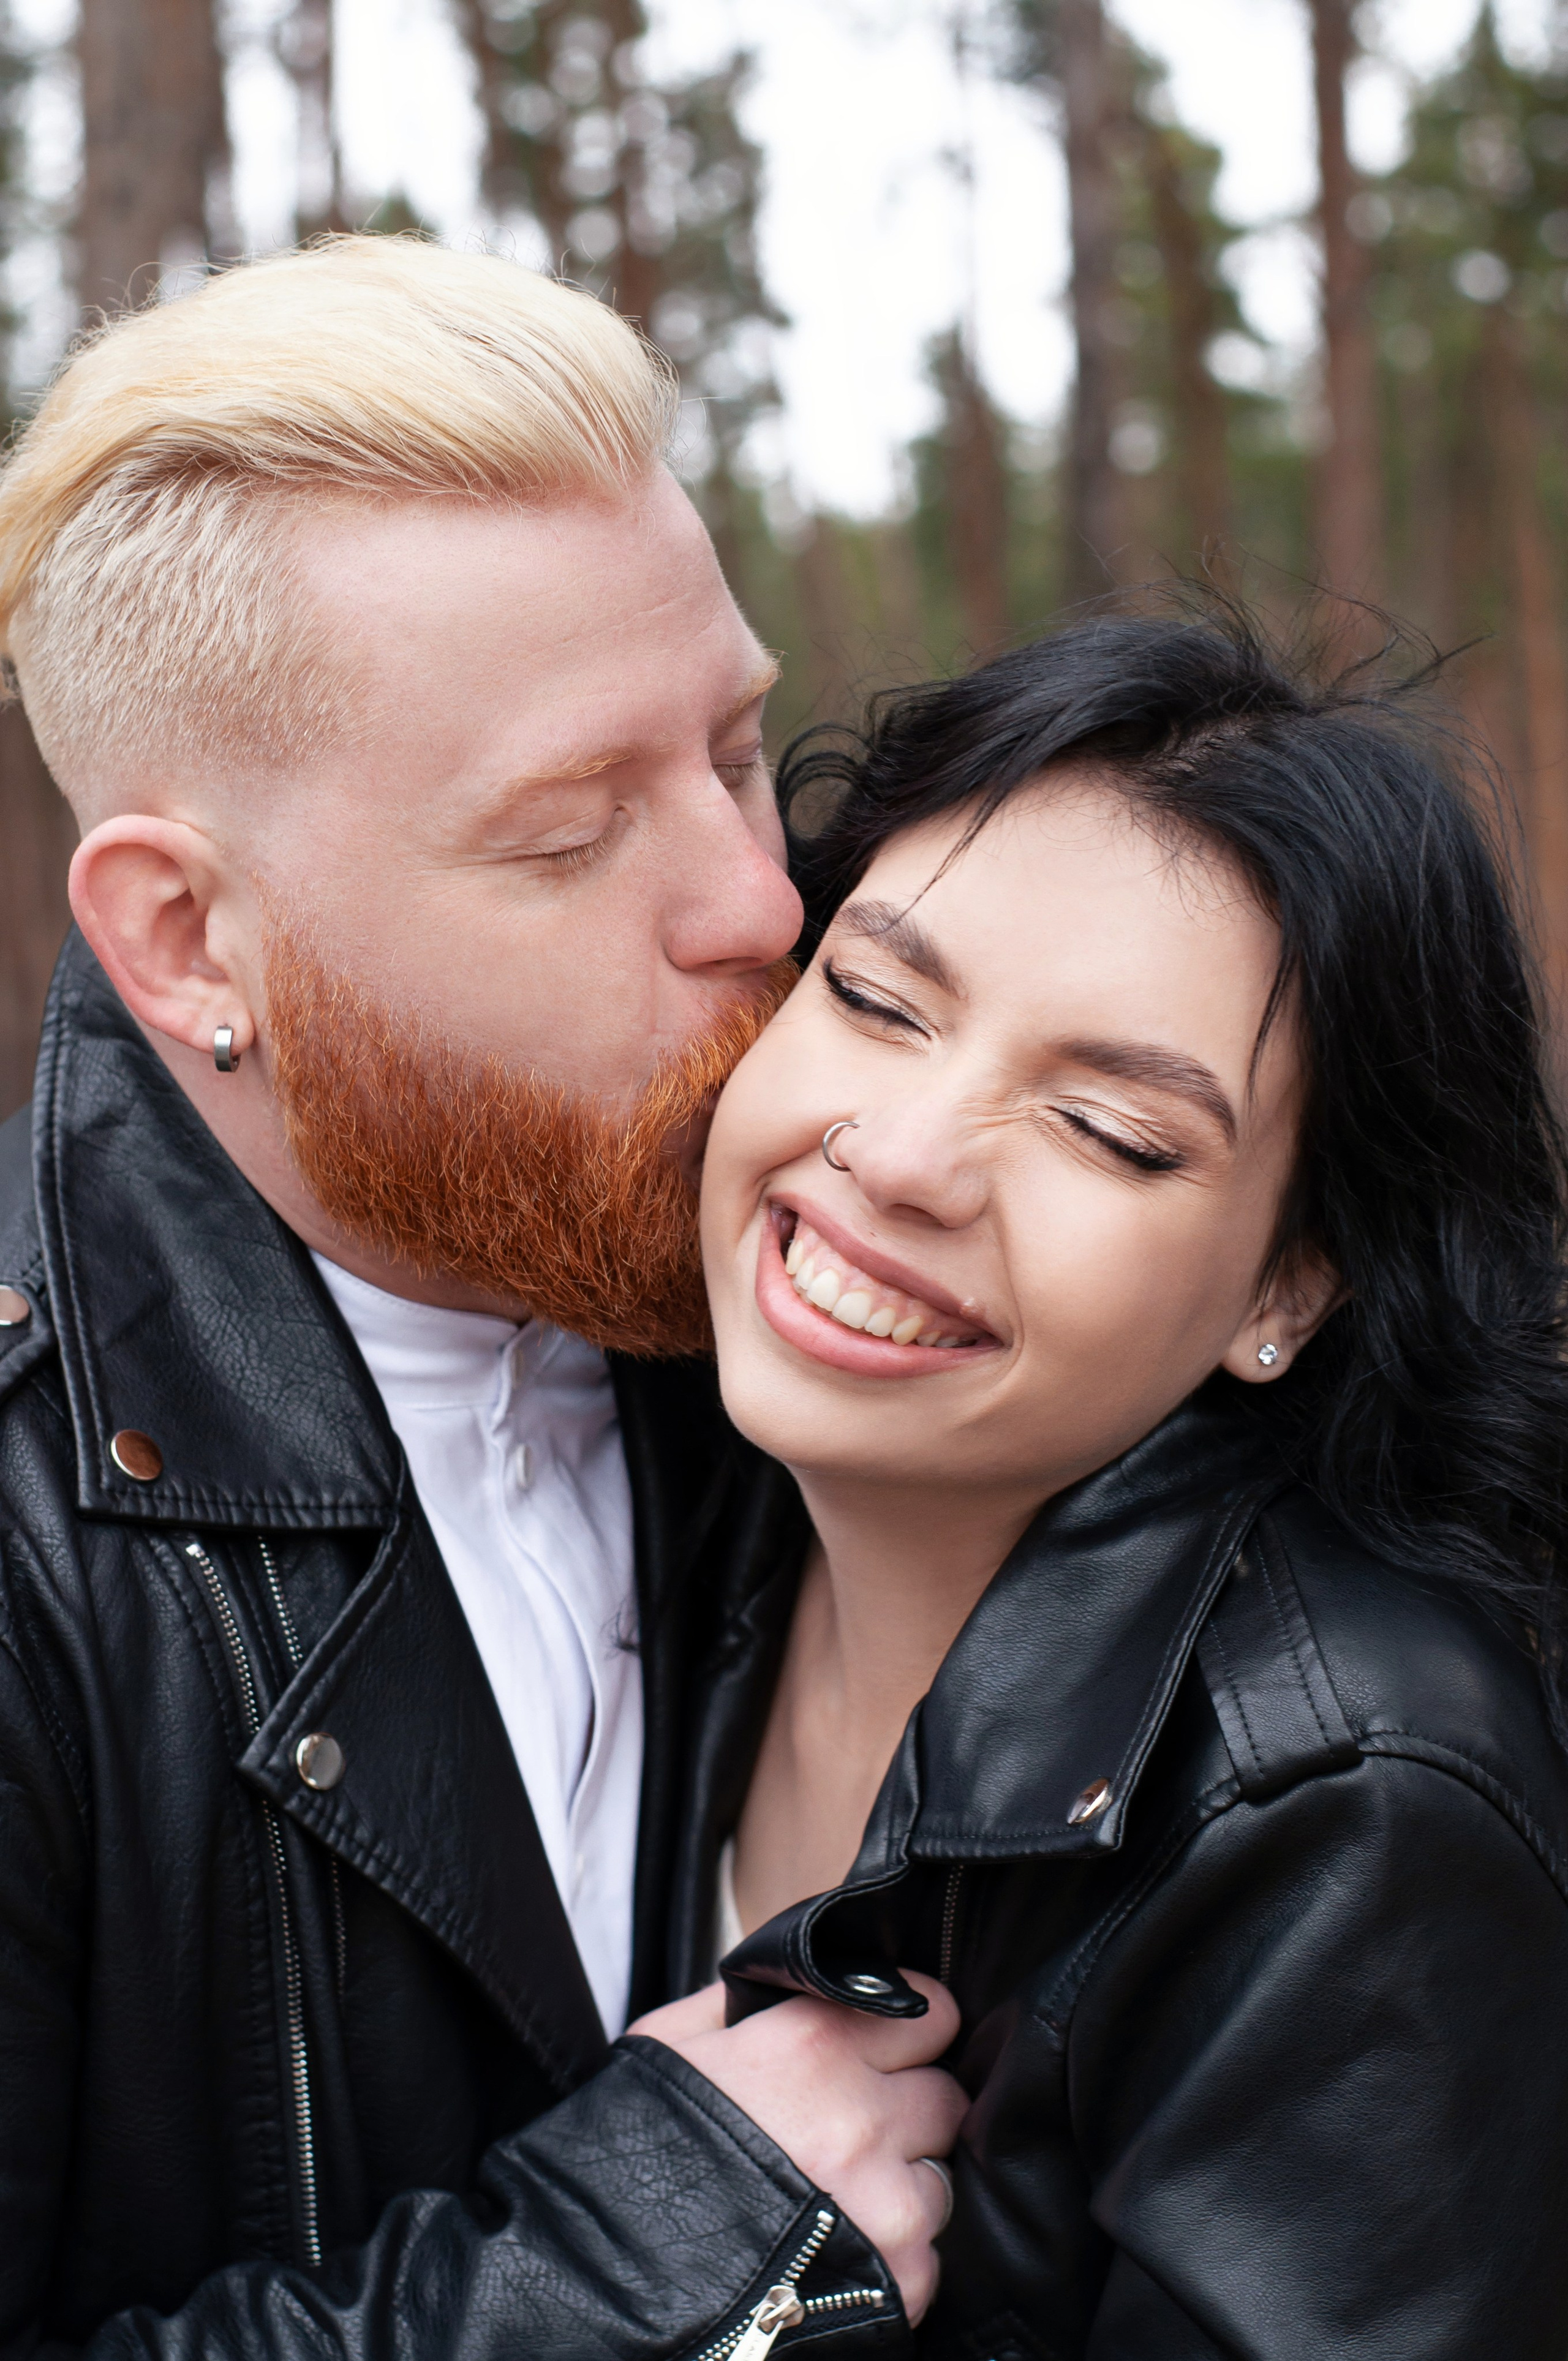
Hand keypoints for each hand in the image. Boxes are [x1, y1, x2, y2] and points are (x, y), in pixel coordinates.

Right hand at [631, 1971, 964, 2324]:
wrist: (608, 2272)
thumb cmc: (638, 2148)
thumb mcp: (674, 2042)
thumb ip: (745, 1999)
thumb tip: (788, 1977)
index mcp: (813, 2045)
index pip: (933, 2013)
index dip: (912, 2034)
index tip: (892, 2052)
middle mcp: (861, 2118)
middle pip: (945, 2099)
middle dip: (911, 2113)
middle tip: (861, 2133)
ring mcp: (885, 2204)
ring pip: (941, 2181)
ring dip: (903, 2188)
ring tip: (844, 2201)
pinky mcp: (897, 2281)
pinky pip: (929, 2260)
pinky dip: (895, 2262)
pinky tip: (841, 2255)